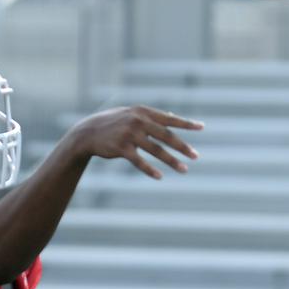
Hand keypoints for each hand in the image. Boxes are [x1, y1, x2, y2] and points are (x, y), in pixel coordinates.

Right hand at [68, 105, 202, 178]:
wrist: (87, 132)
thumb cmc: (112, 123)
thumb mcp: (131, 114)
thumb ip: (150, 116)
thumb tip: (172, 116)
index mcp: (143, 112)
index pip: (169, 118)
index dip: (186, 123)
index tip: (201, 127)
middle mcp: (138, 121)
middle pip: (166, 136)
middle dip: (182, 147)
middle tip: (196, 156)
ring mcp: (129, 134)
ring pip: (156, 150)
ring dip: (171, 161)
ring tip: (184, 170)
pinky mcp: (121, 148)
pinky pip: (139, 161)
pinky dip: (150, 169)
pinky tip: (160, 176)